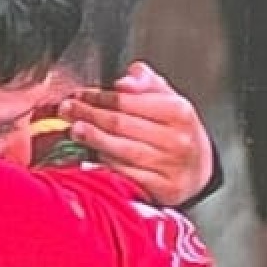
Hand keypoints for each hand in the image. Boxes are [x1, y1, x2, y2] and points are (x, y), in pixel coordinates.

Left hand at [58, 62, 213, 206]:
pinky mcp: (163, 188)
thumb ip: (146, 82)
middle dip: (89, 114)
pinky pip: (127, 174)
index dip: (99, 96)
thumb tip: (126, 78)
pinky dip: (107, 165)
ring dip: (94, 139)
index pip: (128, 101)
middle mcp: (176, 139)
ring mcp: (170, 165)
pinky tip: (92, 156)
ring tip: (74, 129)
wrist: (199, 168)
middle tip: (67, 109)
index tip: (80, 94)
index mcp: (178, 112)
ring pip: (122, 149)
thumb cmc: (176, 130)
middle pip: (121, 124)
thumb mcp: (168, 99)